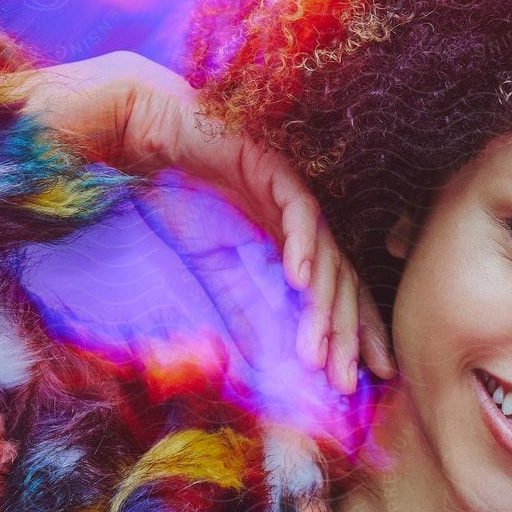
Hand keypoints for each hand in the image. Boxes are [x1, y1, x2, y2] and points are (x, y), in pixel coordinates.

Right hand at [0, 52, 393, 393]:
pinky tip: (301, 280)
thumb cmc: (179, 194)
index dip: (354, 334)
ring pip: (325, 254)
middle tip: (352, 381)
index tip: (365, 381)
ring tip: (321, 351)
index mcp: (295, 242)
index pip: (337, 293)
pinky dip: (302, 245)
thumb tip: (263, 362)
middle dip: (349, 333)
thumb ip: (242, 307)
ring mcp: (292, 192)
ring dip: (323, 305)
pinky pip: (297, 210)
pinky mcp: (272, 166)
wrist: (146, 131)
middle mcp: (302, 220)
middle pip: (342, 281)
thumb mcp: (213, 267)